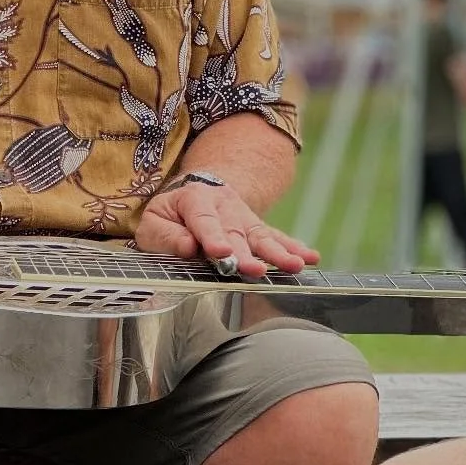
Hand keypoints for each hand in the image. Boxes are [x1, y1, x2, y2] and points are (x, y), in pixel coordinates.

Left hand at [135, 180, 318, 278]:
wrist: (195, 194)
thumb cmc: (170, 216)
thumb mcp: (153, 221)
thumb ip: (166, 236)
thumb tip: (189, 248)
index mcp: (194, 199)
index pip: (204, 220)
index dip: (212, 236)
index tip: (220, 252)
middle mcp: (224, 205)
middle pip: (236, 232)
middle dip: (245, 254)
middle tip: (252, 270)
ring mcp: (244, 216)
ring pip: (261, 235)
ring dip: (278, 252)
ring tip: (294, 265)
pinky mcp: (257, 228)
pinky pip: (276, 237)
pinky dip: (294, 248)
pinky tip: (311, 257)